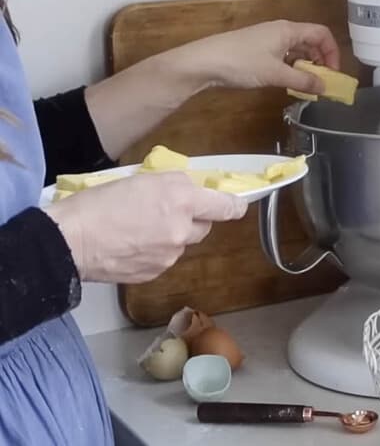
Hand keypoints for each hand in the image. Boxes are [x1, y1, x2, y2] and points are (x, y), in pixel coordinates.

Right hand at [44, 173, 247, 283]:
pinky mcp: (156, 272)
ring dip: (171, 236)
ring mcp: (170, 255)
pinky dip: (155, 252)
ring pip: (182, 244)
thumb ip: (175, 186)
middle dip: (192, 220)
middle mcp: (182, 230)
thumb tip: (192, 192)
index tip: (238, 205)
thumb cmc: (100, 203)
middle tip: (167, 213)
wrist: (70, 240)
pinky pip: (165, 259)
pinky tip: (132, 245)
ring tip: (140, 229)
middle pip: (204, 227)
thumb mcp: (143, 180)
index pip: (225, 206)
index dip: (234, 205)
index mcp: (182, 200)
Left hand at [153, 19, 341, 94]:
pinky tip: (289, 82)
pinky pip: (284, 57)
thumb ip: (303, 81)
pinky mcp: (257, 50)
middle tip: (323, 83)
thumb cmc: (241, 63)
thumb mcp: (276, 74)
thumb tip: (324, 88)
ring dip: (306, 67)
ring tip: (308, 85)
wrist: (203, 62)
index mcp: (288, 30)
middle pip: (311, 42)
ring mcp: (268, 40)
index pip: (321, 34)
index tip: (333, 74)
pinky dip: (291, 68)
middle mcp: (280, 31)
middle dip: (320, 61)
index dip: (332, 52)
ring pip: (296, 51)